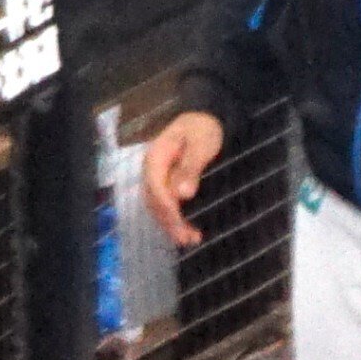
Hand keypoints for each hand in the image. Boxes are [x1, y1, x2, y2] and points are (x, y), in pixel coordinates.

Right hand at [137, 107, 224, 243]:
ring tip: (191, 240)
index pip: (156, 188)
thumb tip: (183, 194)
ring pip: (159, 207)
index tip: (180, 223)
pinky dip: (176, 219)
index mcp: (156, 158)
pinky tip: (189, 230)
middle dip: (169, 222)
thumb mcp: (201, 143)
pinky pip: (168, 205)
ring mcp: (160, 179)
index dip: (167, 208)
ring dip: (172, 225)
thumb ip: (191, 167)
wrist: (206, 119)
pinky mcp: (169, 185)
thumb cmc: (203, 128)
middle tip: (187, 239)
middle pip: (154, 201)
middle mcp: (153, 171)